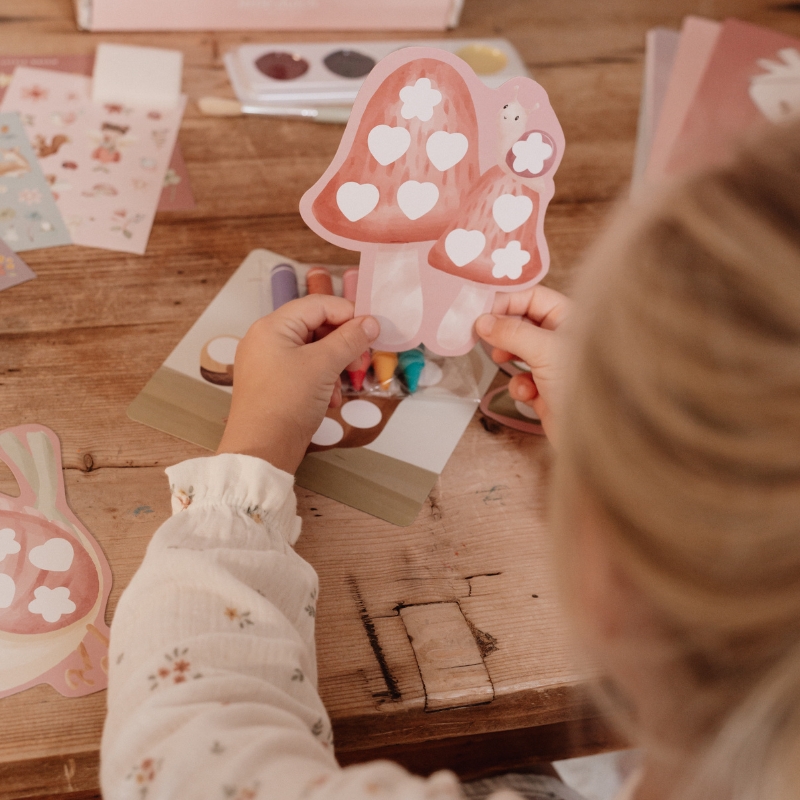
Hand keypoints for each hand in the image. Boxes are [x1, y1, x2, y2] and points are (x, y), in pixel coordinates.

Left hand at [217, 295, 379, 473]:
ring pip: (313, 351)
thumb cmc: (286, 403)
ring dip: (335, 365)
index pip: (318, 305)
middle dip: (343, 344)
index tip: (372, 332)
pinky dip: (322, 380)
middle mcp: (266, 339)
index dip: (349, 315)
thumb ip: (350, 340)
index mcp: (272, 326)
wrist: (261, 451)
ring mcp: (268, 362)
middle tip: (361, 363)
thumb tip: (372, 323)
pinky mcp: (273, 384)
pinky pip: (304, 370)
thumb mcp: (323, 366)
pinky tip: (330, 400)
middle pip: (316, 327)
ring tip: (343, 386)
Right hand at [475, 285, 571, 442]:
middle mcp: (563, 338)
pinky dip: (520, 386)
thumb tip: (483, 321)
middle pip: (523, 322)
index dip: (507, 302)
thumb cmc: (583, 386)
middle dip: (504, 330)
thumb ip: (511, 332)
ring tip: (501, 359)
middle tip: (483, 334)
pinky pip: (522, 380)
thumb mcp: (544, 350)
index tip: (482, 311)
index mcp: (571, 319)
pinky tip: (528, 393)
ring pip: (519, 351)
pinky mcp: (546, 390)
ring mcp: (555, 365)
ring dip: (508, 356)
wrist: (594, 437)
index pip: (533, 297)